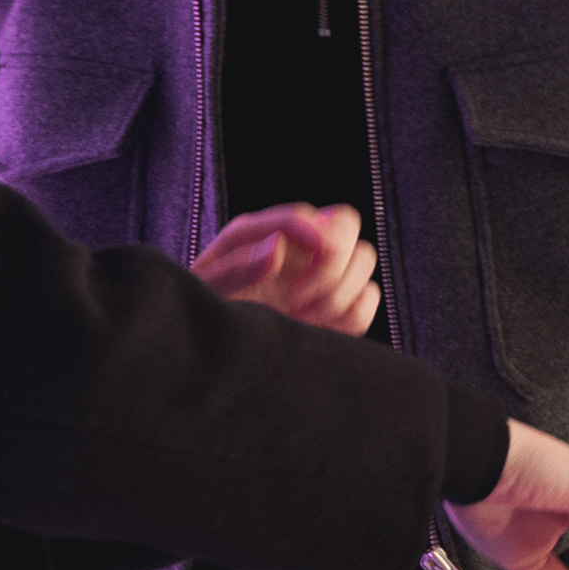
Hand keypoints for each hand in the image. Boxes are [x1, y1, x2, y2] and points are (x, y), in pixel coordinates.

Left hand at [193, 203, 378, 336]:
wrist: (210, 354)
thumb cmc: (202, 315)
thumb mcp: (206, 292)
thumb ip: (235, 268)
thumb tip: (277, 247)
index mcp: (261, 234)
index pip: (306, 215)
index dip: (316, 232)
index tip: (316, 255)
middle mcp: (296, 248)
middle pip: (347, 226)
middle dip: (334, 260)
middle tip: (301, 296)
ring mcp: (319, 277)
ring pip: (363, 261)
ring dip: (340, 291)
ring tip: (302, 317)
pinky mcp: (338, 308)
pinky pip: (367, 300)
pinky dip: (352, 314)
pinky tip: (318, 327)